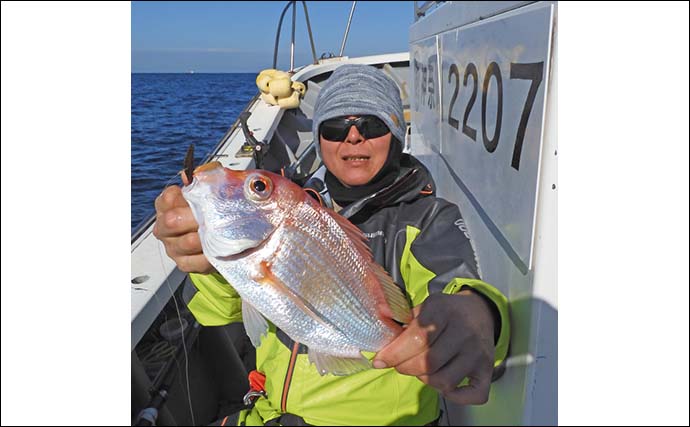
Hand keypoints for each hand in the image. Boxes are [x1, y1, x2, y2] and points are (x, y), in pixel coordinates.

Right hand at [152, 178, 214, 273]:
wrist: (220, 236)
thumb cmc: (211, 208)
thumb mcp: (211, 188)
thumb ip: (205, 175)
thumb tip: (190, 175)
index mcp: (166, 205)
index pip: (169, 198)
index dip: (187, 197)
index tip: (204, 197)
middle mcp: (163, 226)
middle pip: (172, 221)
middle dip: (196, 218)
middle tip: (215, 216)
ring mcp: (172, 246)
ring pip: (187, 242)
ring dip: (206, 237)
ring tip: (221, 232)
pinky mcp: (183, 263)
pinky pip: (196, 262)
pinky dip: (210, 256)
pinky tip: (221, 249)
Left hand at [373, 290, 494, 404]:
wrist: (479, 311)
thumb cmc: (446, 312)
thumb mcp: (424, 306)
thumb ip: (401, 317)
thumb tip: (381, 319)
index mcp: (444, 311)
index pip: (417, 338)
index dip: (394, 353)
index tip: (380, 360)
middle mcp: (464, 332)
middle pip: (428, 362)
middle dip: (405, 367)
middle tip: (400, 363)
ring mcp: (477, 353)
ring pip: (444, 381)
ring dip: (425, 380)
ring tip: (422, 369)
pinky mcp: (487, 369)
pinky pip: (474, 394)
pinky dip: (455, 396)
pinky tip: (444, 383)